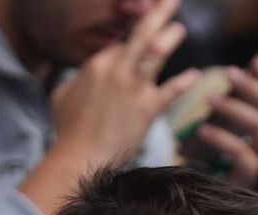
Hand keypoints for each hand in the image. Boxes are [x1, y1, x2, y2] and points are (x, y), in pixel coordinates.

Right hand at [49, 0, 199, 164]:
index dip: (134, 30)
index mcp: (96, 65)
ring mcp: (133, 87)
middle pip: (140, 33)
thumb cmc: (68, 130)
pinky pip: (171, 90)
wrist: (80, 156)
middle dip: (158, 12)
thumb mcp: (62, 96)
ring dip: (170, 37)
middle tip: (171, 1)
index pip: (121, 41)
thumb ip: (76, 81)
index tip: (145, 21)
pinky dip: (185, 82)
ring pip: (156, 52)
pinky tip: (195, 75)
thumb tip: (81, 77)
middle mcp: (116, 70)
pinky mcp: (147, 108)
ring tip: (180, 29)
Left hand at [189, 56, 257, 186]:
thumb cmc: (243, 174)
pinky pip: (240, 152)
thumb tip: (245, 78)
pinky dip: (220, 137)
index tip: (256, 62)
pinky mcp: (257, 181)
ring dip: (233, 108)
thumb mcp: (253, 143)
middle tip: (230, 73)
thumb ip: (255, 116)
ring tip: (210, 99)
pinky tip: (203, 130)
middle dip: (254, 87)